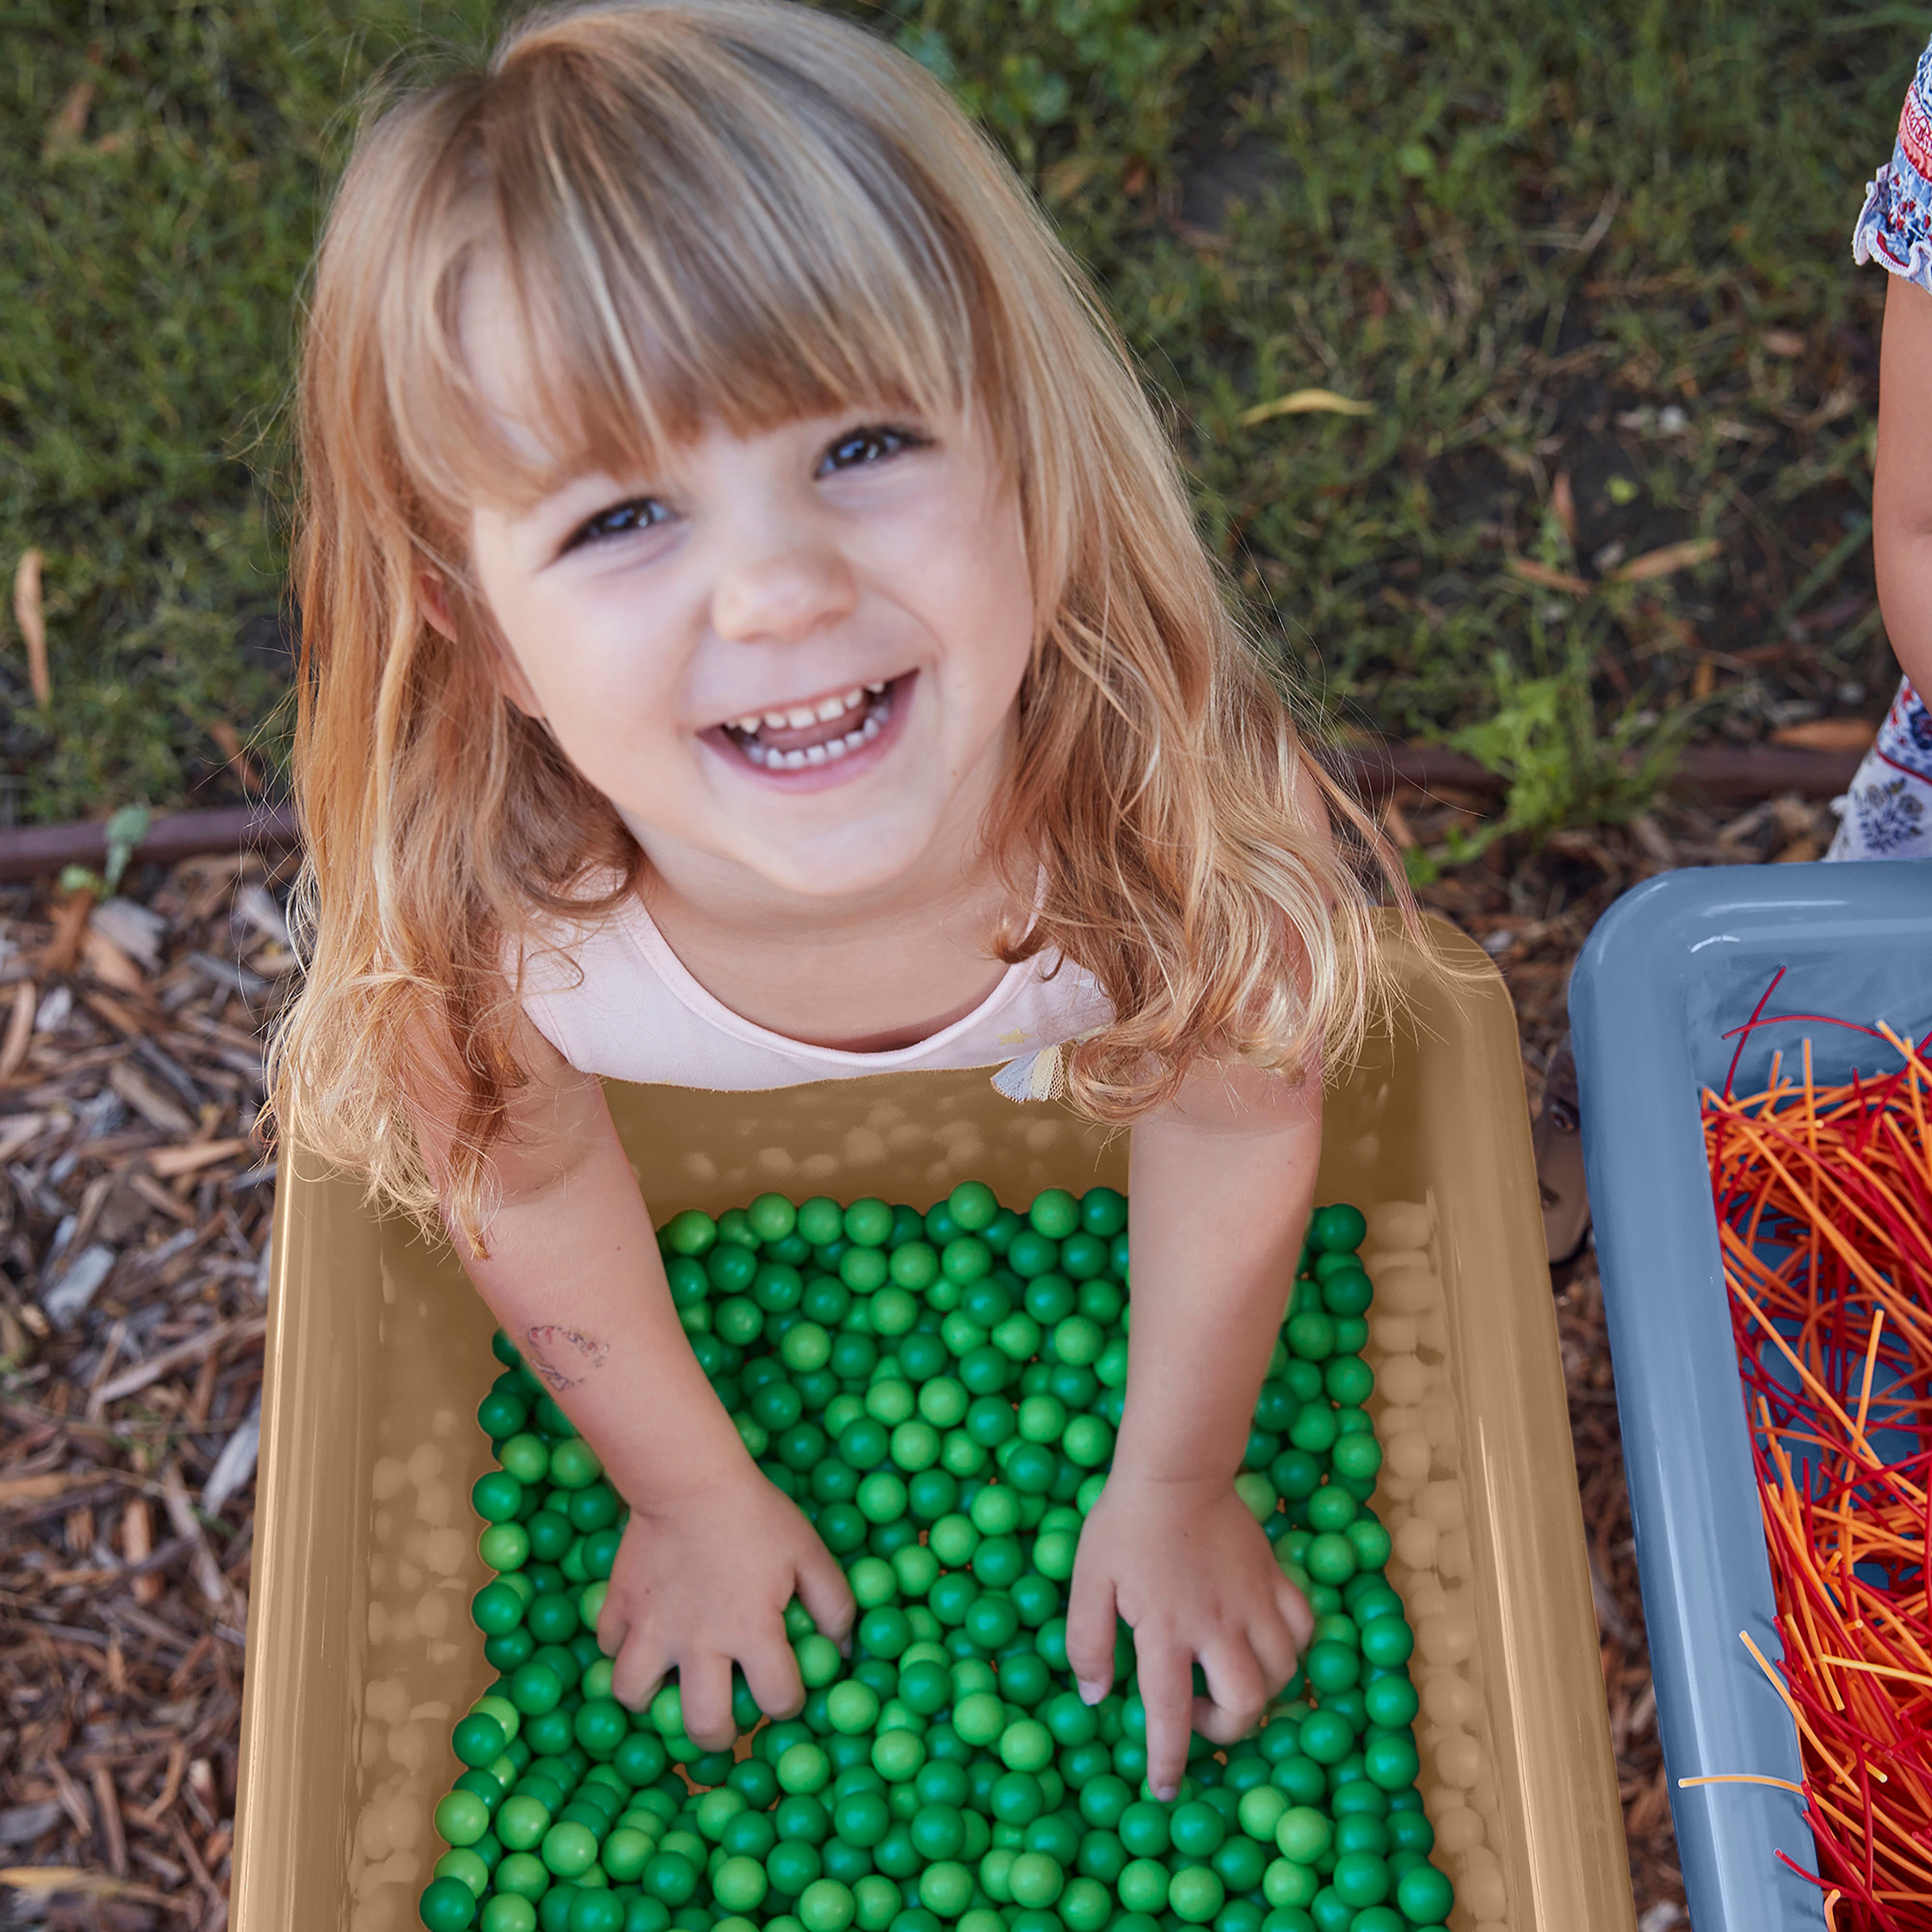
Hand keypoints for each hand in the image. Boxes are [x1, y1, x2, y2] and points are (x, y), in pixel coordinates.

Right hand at [596, 1462, 853, 1749]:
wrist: (690, 1478)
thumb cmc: (756, 1515)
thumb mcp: (810, 1553)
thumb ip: (835, 1605)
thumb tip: (845, 1650)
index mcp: (752, 1631)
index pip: (778, 1699)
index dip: (789, 1702)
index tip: (785, 1691)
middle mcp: (699, 1642)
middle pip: (704, 1724)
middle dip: (717, 1734)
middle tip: (722, 1718)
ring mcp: (652, 1627)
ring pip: (634, 1695)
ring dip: (651, 1698)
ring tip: (668, 1683)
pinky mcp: (618, 1605)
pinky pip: (609, 1646)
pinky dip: (622, 1647)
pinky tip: (643, 1633)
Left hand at [1065, 1474, 1312, 1799]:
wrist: (1175, 1469)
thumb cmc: (1124, 1525)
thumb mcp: (1087, 1580)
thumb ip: (1087, 1642)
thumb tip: (1095, 1696)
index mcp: (1165, 1630)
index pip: (1170, 1714)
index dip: (1167, 1760)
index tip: (1165, 1789)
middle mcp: (1217, 1625)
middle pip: (1244, 1705)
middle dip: (1223, 1730)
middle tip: (1198, 1715)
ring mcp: (1253, 1601)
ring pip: (1281, 1672)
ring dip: (1258, 1691)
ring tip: (1227, 1679)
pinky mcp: (1274, 1577)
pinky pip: (1301, 1628)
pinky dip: (1290, 1647)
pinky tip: (1264, 1642)